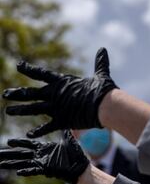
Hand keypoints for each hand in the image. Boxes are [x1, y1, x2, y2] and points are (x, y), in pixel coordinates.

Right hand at [0, 130, 89, 183]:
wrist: (81, 165)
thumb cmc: (75, 153)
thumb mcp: (68, 140)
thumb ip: (65, 131)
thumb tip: (66, 119)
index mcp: (45, 148)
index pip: (28, 145)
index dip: (19, 143)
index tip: (8, 141)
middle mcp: (41, 156)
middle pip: (22, 154)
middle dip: (9, 154)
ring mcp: (43, 163)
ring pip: (24, 163)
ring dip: (12, 164)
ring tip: (1, 164)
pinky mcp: (47, 170)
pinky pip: (34, 170)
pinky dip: (27, 171)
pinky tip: (18, 172)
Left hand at [3, 47, 118, 137]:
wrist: (104, 106)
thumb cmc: (103, 90)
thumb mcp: (101, 75)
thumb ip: (100, 63)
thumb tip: (103, 49)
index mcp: (63, 82)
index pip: (42, 74)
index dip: (29, 69)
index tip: (18, 65)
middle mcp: (55, 94)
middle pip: (31, 93)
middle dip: (17, 93)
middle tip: (5, 94)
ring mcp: (56, 108)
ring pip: (33, 109)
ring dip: (19, 110)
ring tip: (8, 111)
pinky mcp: (61, 120)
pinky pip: (46, 127)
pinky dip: (38, 131)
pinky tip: (29, 134)